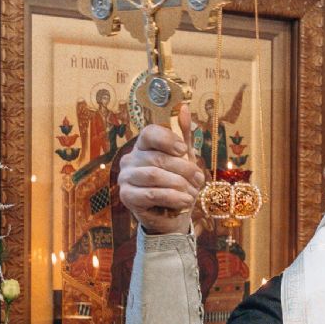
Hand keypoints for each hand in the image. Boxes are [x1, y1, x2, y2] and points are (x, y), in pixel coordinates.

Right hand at [117, 104, 204, 235]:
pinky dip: (172, 197)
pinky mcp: (126, 196)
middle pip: (157, 157)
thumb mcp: (184, 158)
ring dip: (179, 184)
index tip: (183, 150)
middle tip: (198, 179)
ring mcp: (125, 178)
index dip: (168, 139)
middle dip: (183, 169)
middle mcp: (130, 159)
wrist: (171, 215)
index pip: (149, 133)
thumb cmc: (178, 183)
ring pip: (154, 175)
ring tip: (192, 192)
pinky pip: (151, 194)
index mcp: (143, 146)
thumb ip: (184, 136)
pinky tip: (184, 201)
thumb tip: (185, 108)